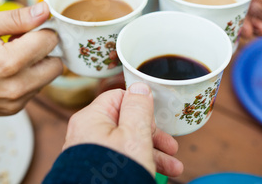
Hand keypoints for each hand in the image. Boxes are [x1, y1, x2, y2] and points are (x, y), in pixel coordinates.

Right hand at [0, 2, 62, 115]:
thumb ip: (17, 18)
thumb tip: (45, 11)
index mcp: (10, 61)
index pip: (50, 40)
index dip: (41, 29)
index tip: (27, 28)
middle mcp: (18, 85)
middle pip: (57, 63)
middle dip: (45, 50)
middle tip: (22, 43)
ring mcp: (17, 101)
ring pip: (48, 78)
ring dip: (37, 65)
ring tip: (11, 58)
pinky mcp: (14, 110)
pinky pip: (35, 90)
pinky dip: (28, 79)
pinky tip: (6, 72)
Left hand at [64, 82, 183, 176]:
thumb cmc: (115, 172)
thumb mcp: (135, 136)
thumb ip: (138, 109)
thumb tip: (139, 86)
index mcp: (92, 118)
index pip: (119, 98)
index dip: (141, 108)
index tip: (157, 122)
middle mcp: (87, 133)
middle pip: (125, 123)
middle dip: (153, 136)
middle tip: (172, 147)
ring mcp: (89, 152)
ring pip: (125, 145)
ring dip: (152, 154)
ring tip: (174, 169)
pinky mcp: (94, 169)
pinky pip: (118, 160)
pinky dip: (138, 164)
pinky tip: (157, 175)